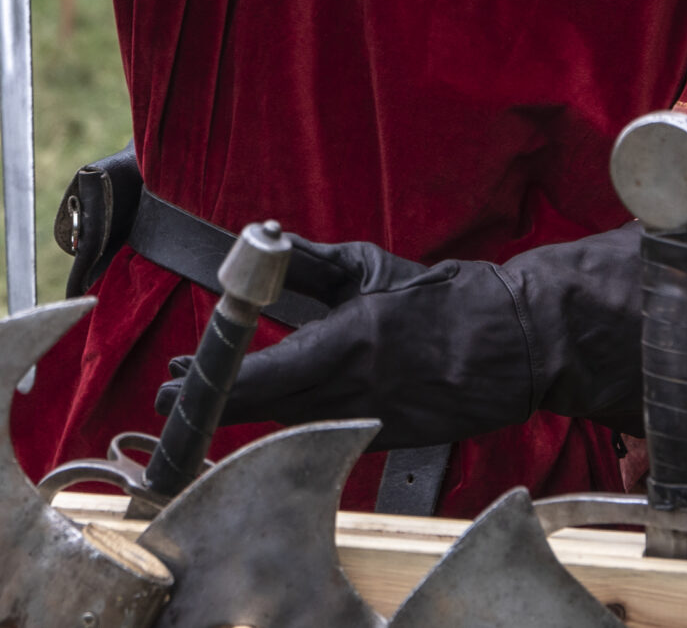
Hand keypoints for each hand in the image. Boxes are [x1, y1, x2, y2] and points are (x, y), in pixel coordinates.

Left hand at [155, 226, 644, 452]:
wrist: (513, 343)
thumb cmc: (444, 298)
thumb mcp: (371, 268)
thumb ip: (311, 263)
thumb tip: (263, 245)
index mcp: (349, 343)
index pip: (260, 374)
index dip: (210, 382)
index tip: (172, 379)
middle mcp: (353, 391)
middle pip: (262, 409)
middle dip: (214, 403)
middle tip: (173, 395)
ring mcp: (369, 422)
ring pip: (288, 425)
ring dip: (247, 414)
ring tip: (212, 400)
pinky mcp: (386, 440)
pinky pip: (324, 432)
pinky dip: (291, 421)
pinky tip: (272, 409)